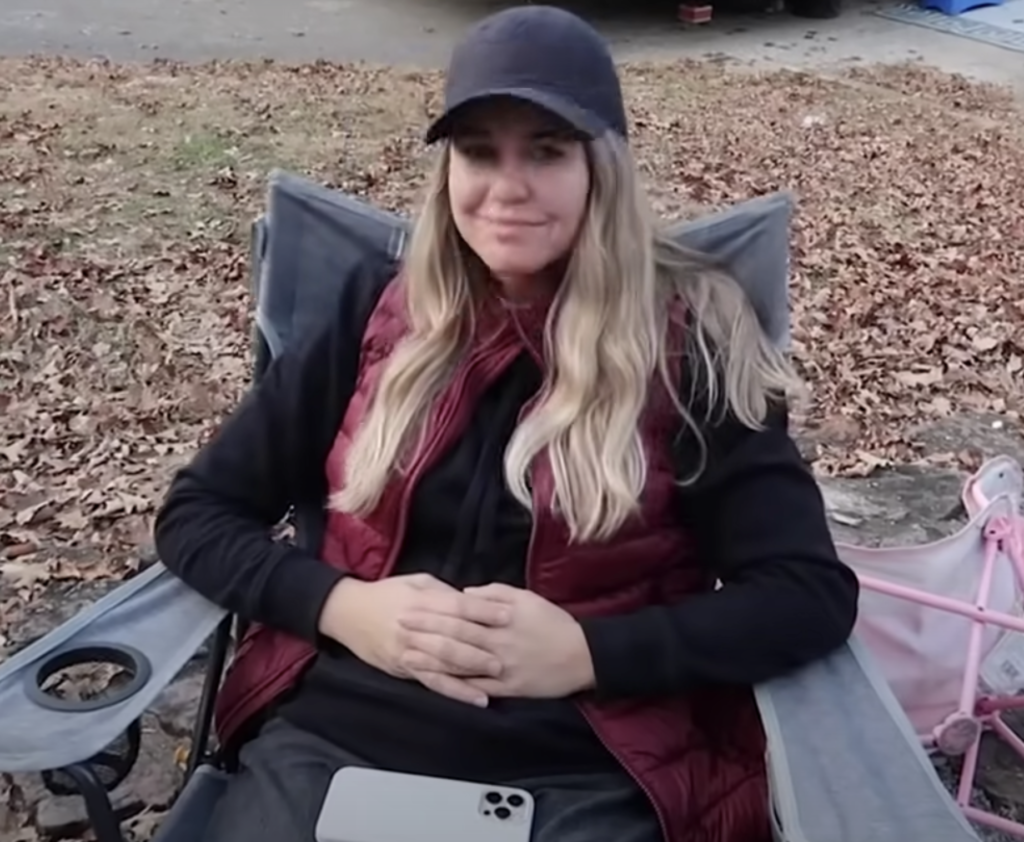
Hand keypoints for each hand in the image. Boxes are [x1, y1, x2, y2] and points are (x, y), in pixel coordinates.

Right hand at [318, 574, 510, 706]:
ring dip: (473, 669)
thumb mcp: (417, 582)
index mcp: (420, 601)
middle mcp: (414, 627)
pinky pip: (433, 682)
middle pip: (453, 635)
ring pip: (445, 662)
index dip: (483, 611)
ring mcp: (408, 650)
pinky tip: (476, 698)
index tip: (507, 615)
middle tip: (508, 648)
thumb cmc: (386, 594)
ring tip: (499, 673)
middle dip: (482, 643)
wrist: (348, 613)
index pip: (457, 606)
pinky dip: (456, 691)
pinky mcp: (405, 669)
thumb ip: (444, 593)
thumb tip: (473, 600)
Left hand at [398, 583, 595, 699]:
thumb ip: (493, 593)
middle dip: (423, 632)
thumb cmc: (552, 623)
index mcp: (501, 618)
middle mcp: (497, 643)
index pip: (459, 613)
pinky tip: (435, 683)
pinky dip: (454, 686)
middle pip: (454, 637)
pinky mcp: (507, 688)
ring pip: (460, 664)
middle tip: (398, 626)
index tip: (409, 606)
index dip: (431, 611)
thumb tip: (464, 593)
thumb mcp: (526, 598)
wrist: (582, 655)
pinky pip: (476, 688)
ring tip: (406, 655)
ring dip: (431, 660)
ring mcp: (501, 668)